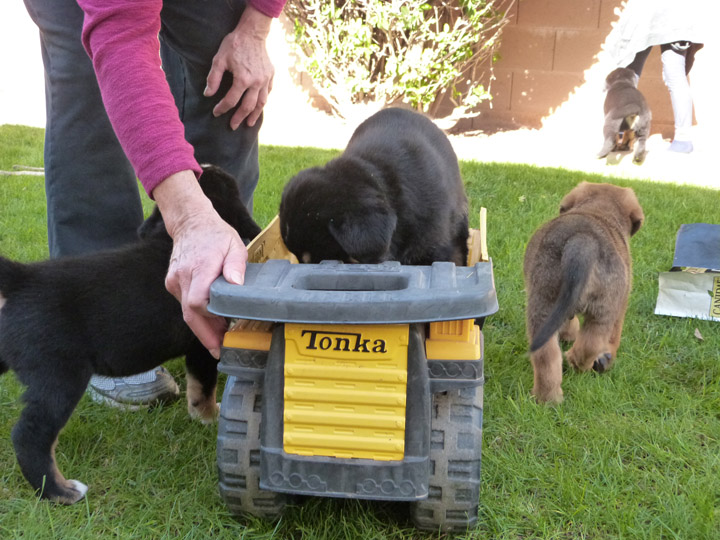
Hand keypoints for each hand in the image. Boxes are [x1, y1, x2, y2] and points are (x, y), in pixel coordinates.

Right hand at [154, 171, 247, 357]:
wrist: (190, 222)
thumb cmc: (215, 234)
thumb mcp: (234, 245)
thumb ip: (236, 265)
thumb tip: (236, 285)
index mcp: (199, 268)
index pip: (197, 302)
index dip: (209, 319)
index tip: (223, 331)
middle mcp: (182, 277)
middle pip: (189, 314)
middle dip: (205, 335)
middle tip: (220, 349)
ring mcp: (174, 281)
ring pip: (186, 312)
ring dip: (203, 326)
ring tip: (221, 336)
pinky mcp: (172, 283)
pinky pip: (184, 304)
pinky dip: (197, 315)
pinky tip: (212, 320)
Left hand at [204, 5, 273, 129]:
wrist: (253, 33)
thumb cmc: (234, 45)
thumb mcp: (219, 59)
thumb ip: (213, 78)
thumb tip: (208, 94)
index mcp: (242, 79)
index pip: (231, 100)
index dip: (222, 108)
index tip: (216, 113)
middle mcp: (256, 83)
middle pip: (247, 106)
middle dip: (239, 118)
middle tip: (232, 126)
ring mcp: (265, 80)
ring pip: (261, 103)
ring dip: (254, 115)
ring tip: (249, 124)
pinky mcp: (270, 75)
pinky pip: (268, 92)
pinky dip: (263, 101)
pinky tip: (259, 107)